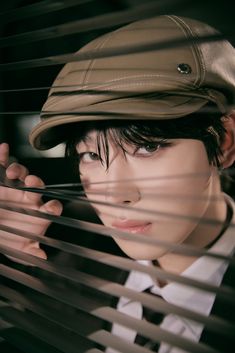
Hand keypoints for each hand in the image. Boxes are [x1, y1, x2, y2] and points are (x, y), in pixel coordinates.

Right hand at [0, 143, 62, 262]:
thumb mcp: (17, 249)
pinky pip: (2, 163)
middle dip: (36, 182)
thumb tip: (43, 258)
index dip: (53, 206)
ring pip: (22, 173)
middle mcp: (29, 196)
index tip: (51, 207)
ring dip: (19, 169)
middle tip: (32, 181)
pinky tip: (3, 148)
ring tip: (12, 172)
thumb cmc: (5, 236)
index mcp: (37, 212)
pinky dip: (2, 155)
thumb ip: (30, 252)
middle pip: (38, 185)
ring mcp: (15, 186)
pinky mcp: (1, 177)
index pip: (51, 206)